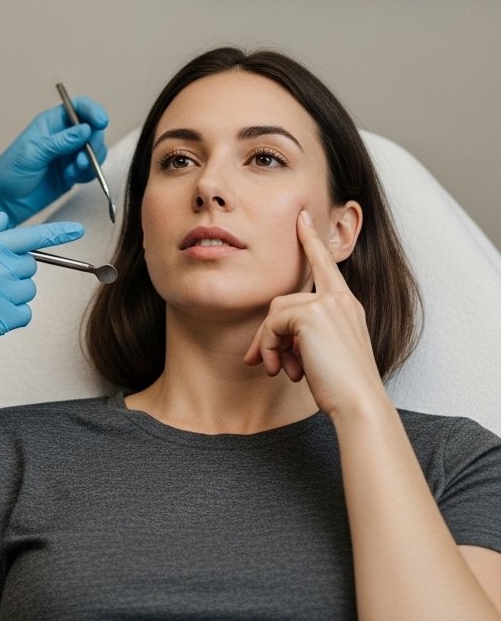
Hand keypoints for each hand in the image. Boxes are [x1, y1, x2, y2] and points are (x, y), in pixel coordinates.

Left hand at [0, 97, 108, 228]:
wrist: (4, 202)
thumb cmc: (10, 172)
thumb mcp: (33, 153)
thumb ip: (60, 141)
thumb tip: (86, 129)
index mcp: (51, 123)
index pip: (79, 107)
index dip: (93, 111)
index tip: (101, 122)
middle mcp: (63, 136)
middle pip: (93, 130)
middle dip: (93, 143)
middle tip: (82, 159)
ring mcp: (69, 155)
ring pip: (95, 150)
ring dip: (91, 161)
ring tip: (73, 171)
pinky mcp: (73, 173)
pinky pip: (92, 169)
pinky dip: (88, 174)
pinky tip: (71, 179)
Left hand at [243, 210, 386, 418]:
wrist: (359, 404)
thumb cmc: (342, 387)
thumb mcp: (324, 353)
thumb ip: (303, 335)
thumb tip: (267, 341)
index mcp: (346, 305)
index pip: (326, 265)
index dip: (312, 240)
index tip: (302, 216)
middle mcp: (340, 299)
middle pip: (282, 302)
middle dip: (268, 335)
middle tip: (261, 363)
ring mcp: (327, 304)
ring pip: (274, 315)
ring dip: (269, 346)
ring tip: (280, 371)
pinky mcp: (311, 314)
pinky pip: (272, 325)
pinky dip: (268, 348)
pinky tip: (280, 370)